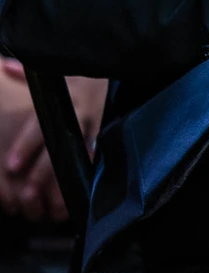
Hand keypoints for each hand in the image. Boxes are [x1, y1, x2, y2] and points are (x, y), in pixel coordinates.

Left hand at [1, 60, 107, 223]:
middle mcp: (84, 117)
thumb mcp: (64, 70)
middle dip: (43, 172)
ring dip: (66, 181)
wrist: (132, 71)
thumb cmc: (91, 75)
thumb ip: (31, 73)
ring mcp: (103, 128)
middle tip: (27, 192)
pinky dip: (93, 178)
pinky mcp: (116, 136)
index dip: (26, 147)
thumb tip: (5, 67)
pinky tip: (84, 195)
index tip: (11, 166)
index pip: (41, 126)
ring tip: (54, 204)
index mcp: (68, 101)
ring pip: (81, 159)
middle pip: (60, 149)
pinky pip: (103, 160)